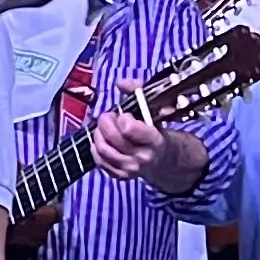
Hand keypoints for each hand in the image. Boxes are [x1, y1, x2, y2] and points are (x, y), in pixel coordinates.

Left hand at [89, 99, 204, 197]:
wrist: (163, 158)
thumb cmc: (155, 131)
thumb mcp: (152, 109)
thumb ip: (137, 91)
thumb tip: (120, 83)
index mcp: (154, 140)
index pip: (128, 128)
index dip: (122, 117)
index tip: (125, 114)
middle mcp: (143, 157)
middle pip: (112, 138)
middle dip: (105, 122)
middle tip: (108, 116)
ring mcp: (131, 169)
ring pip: (103, 150)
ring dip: (98, 134)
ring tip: (103, 128)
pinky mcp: (120, 176)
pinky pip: (100, 162)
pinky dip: (97, 149)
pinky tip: (103, 141)